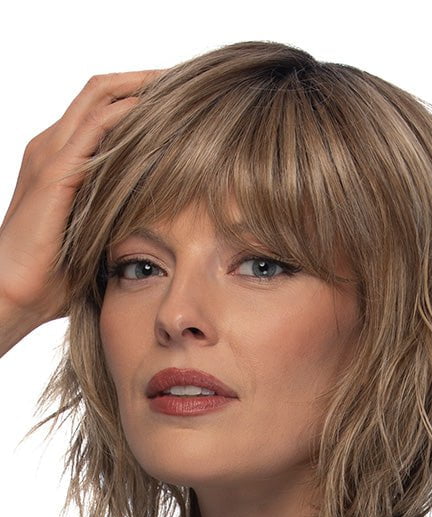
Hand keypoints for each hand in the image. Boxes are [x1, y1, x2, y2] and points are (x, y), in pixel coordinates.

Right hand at [0, 69, 165, 327]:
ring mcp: (51, 155)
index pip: (102, 108)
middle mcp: (53, 147)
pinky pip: (95, 128)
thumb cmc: (53, 275)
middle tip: (186, 83)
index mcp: (61, 159)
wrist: (15, 294)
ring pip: (99, 97)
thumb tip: (159, 224)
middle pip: (102, 91)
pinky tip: (158, 114)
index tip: (181, 102)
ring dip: (141, 87)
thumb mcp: (95, 235)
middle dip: (146, 80)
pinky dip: (128, 115)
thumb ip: (118, 217)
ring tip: (179, 88)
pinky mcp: (55, 174)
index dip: (140, 97)